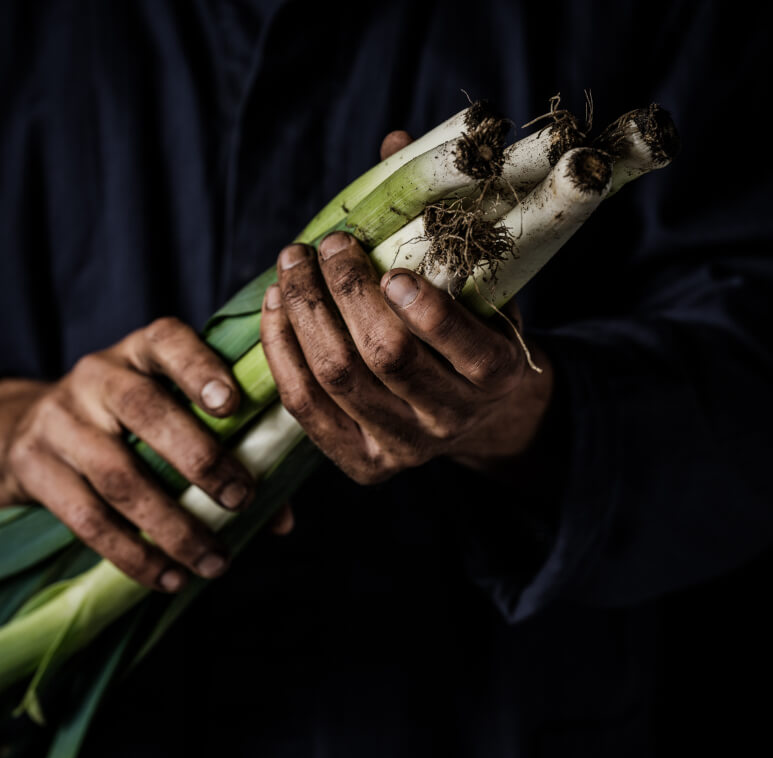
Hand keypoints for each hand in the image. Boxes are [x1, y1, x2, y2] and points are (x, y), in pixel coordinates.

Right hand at [0, 318, 255, 590]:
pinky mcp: (34, 468)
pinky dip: (135, 555)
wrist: (29, 431)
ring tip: (214, 561)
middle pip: (145, 410)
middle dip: (200, 458)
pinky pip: (88, 518)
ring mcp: (60, 422)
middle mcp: (96, 377)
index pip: (166, 341)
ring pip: (118, 474)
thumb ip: (231, 454)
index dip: (200, 368)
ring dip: (174, 525)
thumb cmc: (129, 428)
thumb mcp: (170, 418)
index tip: (233, 404)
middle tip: (240, 499)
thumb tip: (282, 519)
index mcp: (139, 353)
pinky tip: (170, 577)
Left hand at [259, 134, 552, 487]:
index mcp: (497, 376)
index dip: (425, 311)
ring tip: (291, 267)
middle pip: (387, 359)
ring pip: (339, 380)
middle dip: (346, 294)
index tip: (391, 270)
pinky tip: (274, 309)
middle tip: (326, 247)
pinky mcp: (361, 464)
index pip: (465, 350)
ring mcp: (403, 448)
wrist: (476, 416)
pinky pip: (306, 409)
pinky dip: (282, 353)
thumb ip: (445, 223)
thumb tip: (394, 142)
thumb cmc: (474, 334)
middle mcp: (451, 419)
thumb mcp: (482, 285)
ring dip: (305, 314)